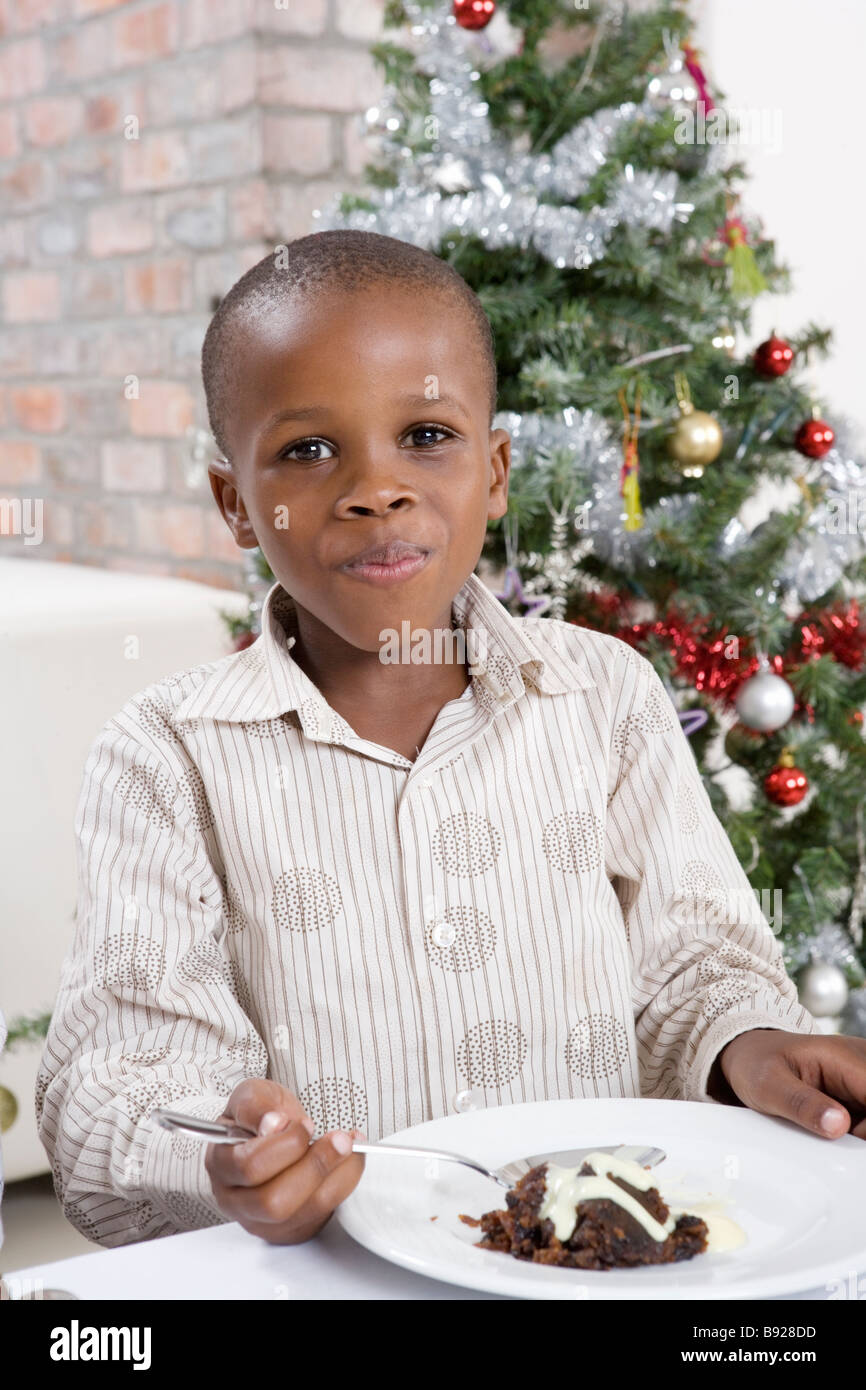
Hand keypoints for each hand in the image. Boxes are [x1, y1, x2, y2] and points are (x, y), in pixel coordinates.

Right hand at [205, 1078, 365, 1243]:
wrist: (272, 1129)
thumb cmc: (259, 1114)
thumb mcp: (253, 1095)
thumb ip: (256, 1106)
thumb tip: (273, 1124)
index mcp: (220, 1165)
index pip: (248, 1167)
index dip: (284, 1145)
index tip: (306, 1124)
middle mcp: (235, 1201)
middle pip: (273, 1201)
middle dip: (315, 1166)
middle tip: (339, 1138)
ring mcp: (262, 1221)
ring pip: (302, 1212)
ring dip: (335, 1175)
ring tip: (349, 1144)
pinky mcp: (291, 1228)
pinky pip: (321, 1215)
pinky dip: (344, 1184)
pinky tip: (351, 1159)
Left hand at [712, 1028, 865, 1138]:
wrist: (750, 1055)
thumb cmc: (757, 1063)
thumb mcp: (768, 1084)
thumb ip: (801, 1104)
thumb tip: (838, 1125)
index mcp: (846, 1058)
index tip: (851, 1139)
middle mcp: (863, 1067)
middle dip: (861, 1134)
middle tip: (838, 1143)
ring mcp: (863, 1084)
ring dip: (858, 1139)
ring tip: (829, 1139)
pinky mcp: (861, 1100)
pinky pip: (865, 1125)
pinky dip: (855, 1140)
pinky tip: (837, 1141)